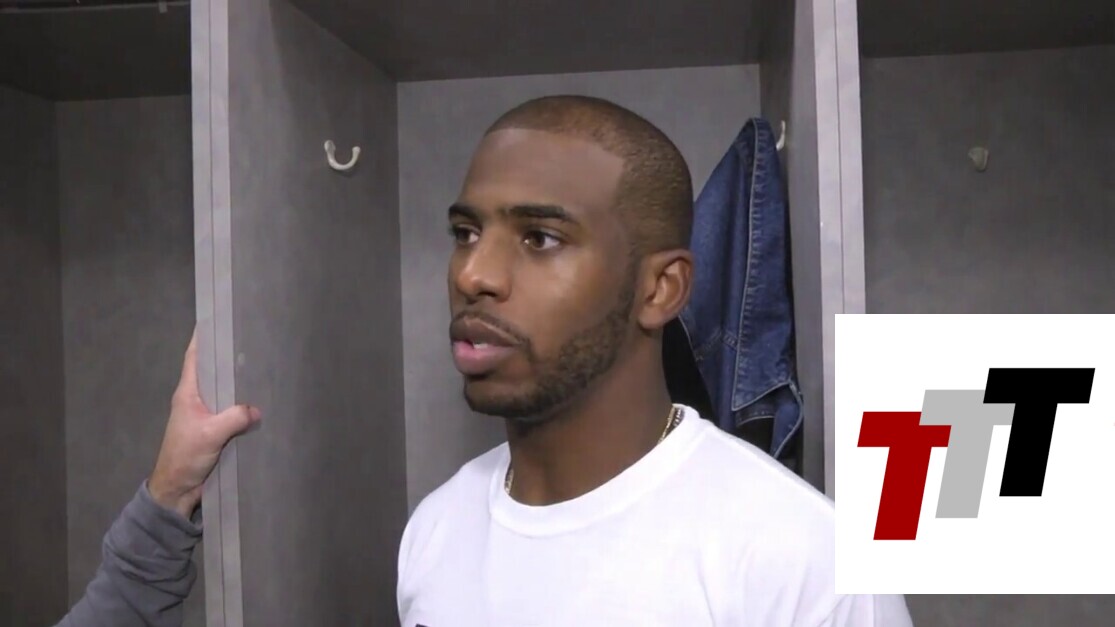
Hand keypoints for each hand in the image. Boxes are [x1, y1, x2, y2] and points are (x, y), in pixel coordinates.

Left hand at [149, 329, 261, 517]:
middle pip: (213, 372)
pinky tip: (262, 402)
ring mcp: (206, 416)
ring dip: (239, 383)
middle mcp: (196, 400)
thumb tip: (257, 409)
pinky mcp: (215, 431)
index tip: (217, 319)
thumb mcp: (210, 434)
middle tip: (253, 340)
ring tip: (263, 367)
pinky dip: (244, 406)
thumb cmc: (185, 456)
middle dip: (228, 356)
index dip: (203, 337)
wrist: (177, 490)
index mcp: (187, 393)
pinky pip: (232, 412)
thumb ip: (234, 418)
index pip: (194, 357)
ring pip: (225, 392)